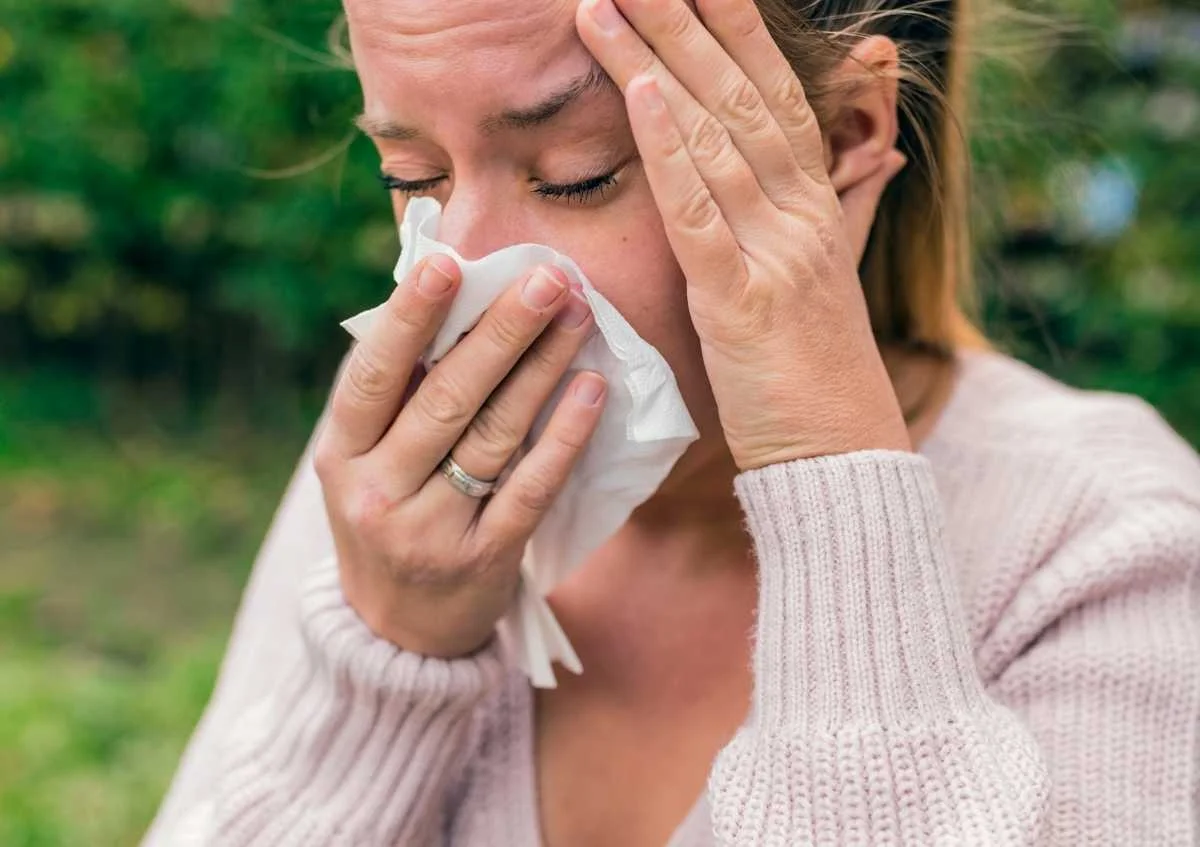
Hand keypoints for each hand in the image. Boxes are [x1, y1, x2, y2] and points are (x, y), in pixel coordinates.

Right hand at [314, 255, 605, 657]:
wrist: (397, 633)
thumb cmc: (387, 516)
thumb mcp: (365, 462)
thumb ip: (398, 395)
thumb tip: (456, 301)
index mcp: (340, 455)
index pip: (372, 376)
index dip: (409, 319)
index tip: (447, 263)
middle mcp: (377, 492)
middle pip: (446, 398)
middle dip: (501, 331)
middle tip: (548, 278)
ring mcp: (430, 531)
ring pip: (494, 435)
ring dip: (542, 369)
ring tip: (578, 316)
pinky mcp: (485, 559)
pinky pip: (532, 488)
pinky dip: (564, 436)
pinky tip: (592, 390)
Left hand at [577, 0, 910, 468]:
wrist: (842, 456)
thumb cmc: (817, 375)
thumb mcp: (828, 278)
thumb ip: (843, 209)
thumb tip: (877, 157)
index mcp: (817, 207)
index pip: (776, 95)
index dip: (737, 29)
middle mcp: (803, 214)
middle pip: (740, 97)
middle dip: (686, 22)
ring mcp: (777, 252)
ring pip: (713, 139)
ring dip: (656, 65)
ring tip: (605, 6)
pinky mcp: (742, 301)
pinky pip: (701, 214)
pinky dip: (670, 152)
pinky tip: (640, 96)